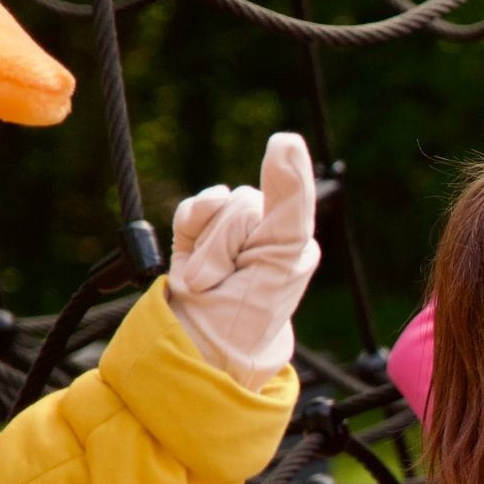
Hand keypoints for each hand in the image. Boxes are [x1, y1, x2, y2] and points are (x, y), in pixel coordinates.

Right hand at [167, 131, 321, 390]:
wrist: (199, 345)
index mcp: (293, 240)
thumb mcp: (283, 253)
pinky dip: (191, 227)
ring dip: (210, 242)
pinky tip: (190, 257)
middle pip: (247, 200)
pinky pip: (195, 208)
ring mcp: (229, 233)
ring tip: (211, 279)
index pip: (287, 195)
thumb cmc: (250, 310)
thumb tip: (287, 138)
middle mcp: (265, 232)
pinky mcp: (196, 234)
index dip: (280, 182)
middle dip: (231, 239)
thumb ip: (289, 197)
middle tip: (228, 277)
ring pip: (220, 202)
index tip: (278, 157)